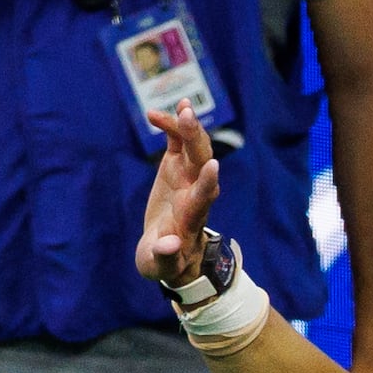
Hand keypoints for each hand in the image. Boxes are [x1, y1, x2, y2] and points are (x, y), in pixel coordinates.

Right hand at [134, 107, 223, 281]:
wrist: (171, 252)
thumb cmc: (165, 263)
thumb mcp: (160, 266)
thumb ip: (164, 257)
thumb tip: (169, 245)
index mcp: (192, 217)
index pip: (203, 197)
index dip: (207, 182)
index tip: (212, 166)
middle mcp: (195, 192)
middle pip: (200, 162)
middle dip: (196, 139)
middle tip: (187, 116)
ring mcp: (188, 177)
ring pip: (193, 147)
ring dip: (188, 126)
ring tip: (182, 106)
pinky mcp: (176, 167)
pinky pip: (178, 142)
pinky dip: (174, 126)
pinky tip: (162, 111)